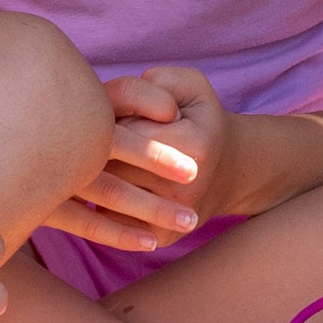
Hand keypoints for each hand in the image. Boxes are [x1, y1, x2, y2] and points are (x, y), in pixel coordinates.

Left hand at [41, 69, 226, 253]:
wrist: (229, 170)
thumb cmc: (201, 120)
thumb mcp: (191, 87)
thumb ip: (159, 82)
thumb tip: (123, 99)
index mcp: (192, 146)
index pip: (124, 131)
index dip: (112, 119)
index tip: (121, 116)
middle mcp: (184, 189)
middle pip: (110, 166)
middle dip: (98, 150)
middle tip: (105, 140)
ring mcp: (172, 221)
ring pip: (106, 196)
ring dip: (93, 179)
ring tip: (101, 162)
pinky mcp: (160, 240)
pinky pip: (112, 222)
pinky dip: (102, 204)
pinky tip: (107, 187)